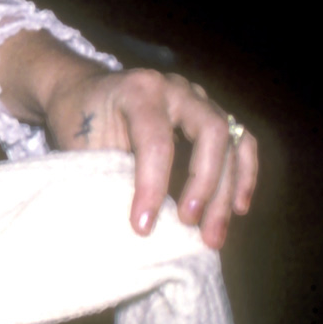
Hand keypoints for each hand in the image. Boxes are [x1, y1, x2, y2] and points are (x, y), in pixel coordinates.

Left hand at [39, 60, 259, 250]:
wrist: (83, 93)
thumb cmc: (79, 122)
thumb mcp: (82, 145)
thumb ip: (108, 174)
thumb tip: (134, 226)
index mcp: (139, 90)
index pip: (156, 140)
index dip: (152, 187)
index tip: (142, 227)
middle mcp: (176, 88)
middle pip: (210, 132)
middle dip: (204, 185)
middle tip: (189, 226)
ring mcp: (199, 99)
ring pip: (231, 140)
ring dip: (227, 191)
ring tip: (214, 235)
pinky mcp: (211, 114)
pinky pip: (241, 142)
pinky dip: (243, 176)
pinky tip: (238, 209)